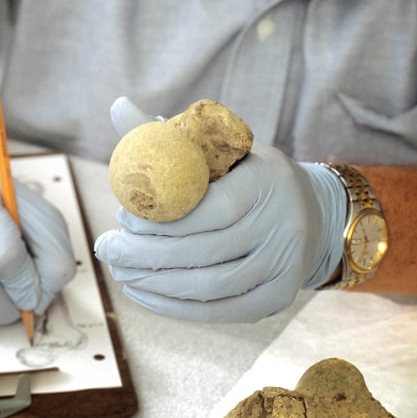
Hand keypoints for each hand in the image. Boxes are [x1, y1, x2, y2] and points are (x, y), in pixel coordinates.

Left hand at [95, 99, 346, 322]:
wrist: (309, 211)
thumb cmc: (244, 175)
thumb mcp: (217, 148)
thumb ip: (169, 135)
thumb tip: (119, 106)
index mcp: (266, 180)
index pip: (211, 208)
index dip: (162, 219)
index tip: (122, 216)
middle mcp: (284, 224)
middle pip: (206, 250)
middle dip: (146, 254)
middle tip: (106, 248)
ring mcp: (286, 264)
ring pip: (211, 285)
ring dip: (156, 283)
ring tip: (119, 271)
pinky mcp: (280, 296)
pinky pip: (222, 311)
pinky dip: (177, 307)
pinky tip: (144, 293)